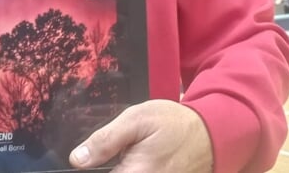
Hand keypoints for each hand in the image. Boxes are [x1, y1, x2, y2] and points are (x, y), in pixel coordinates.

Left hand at [69, 100, 212, 172]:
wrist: (211, 133)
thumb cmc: (174, 124)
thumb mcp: (137, 120)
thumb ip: (106, 140)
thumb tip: (77, 160)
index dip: (94, 168)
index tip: (90, 160)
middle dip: (111, 166)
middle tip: (122, 152)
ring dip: (122, 168)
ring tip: (131, 156)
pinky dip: (135, 170)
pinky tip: (138, 162)